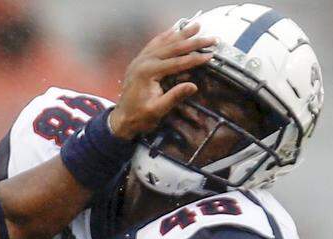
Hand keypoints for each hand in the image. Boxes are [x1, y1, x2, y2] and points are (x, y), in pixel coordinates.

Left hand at [109, 22, 216, 140]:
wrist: (121, 119)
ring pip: (164, 42)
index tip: (210, 55)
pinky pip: (154, 44)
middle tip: (210, 38)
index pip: (177, 62)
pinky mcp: (138, 61)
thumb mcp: (158, 110)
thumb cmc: (139, 117)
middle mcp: (143, 61)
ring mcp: (140, 59)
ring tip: (196, 26)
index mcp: (148, 72)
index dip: (195, 59)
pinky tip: (173, 30)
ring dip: (181, 34)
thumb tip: (193, 86)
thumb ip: (174, 97)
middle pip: (172, 47)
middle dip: (193, 42)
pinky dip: (165, 36)